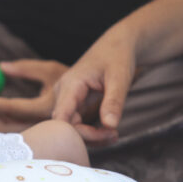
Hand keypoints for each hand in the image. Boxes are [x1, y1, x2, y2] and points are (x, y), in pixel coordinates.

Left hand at [0, 60, 67, 132]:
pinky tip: (1, 114)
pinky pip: (19, 134)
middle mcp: (44, 126)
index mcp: (46, 109)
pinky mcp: (44, 138)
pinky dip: (6, 125)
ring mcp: (44, 135)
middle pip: (7, 128)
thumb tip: (0, 67)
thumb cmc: (73, 81)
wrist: (97, 103)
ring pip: (11, 135)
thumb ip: (25, 68)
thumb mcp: (50, 69)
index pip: (10, 108)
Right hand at [52, 28, 135, 146]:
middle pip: (66, 127)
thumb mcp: (120, 78)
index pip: (62, 119)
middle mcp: (64, 93)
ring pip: (72, 128)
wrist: (118, 44)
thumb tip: (110, 126)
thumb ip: (113, 101)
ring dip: (92, 136)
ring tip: (114, 135)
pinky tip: (110, 131)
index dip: (80, 133)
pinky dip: (93, 132)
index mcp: (70, 85)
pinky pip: (79, 124)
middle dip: (90, 136)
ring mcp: (68, 99)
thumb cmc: (118, 56)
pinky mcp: (75, 104)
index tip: (106, 133)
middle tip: (115, 135)